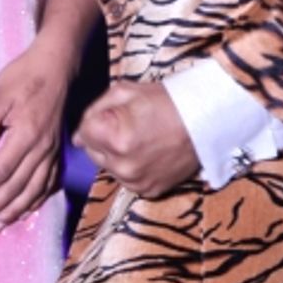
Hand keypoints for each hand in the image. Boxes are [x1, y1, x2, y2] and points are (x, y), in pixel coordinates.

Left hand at [0, 42, 71, 231]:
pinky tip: (26, 210)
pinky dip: (36, 200)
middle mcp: (42, 149)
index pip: (1, 172)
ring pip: (34, 191)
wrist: (57, 64)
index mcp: (26, 136)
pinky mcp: (57, 149)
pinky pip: (49, 183)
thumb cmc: (24, 75)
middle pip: (17, 188)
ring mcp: (52, 151)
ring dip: (15, 212)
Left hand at [73, 80, 200, 197]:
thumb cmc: (165, 100)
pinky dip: (131, 167)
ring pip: (108, 167)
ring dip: (115, 155)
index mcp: (115, 138)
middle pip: (93, 153)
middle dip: (103, 139)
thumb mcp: (124, 91)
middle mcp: (123, 166)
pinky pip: (126, 180)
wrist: (205, 119)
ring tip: (140, 138)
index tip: (114, 114)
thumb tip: (77, 137)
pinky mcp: (149, 191)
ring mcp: (137, 182)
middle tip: (127, 124)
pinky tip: (147, 152)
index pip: (82, 134)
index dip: (95, 120)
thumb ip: (94, 112)